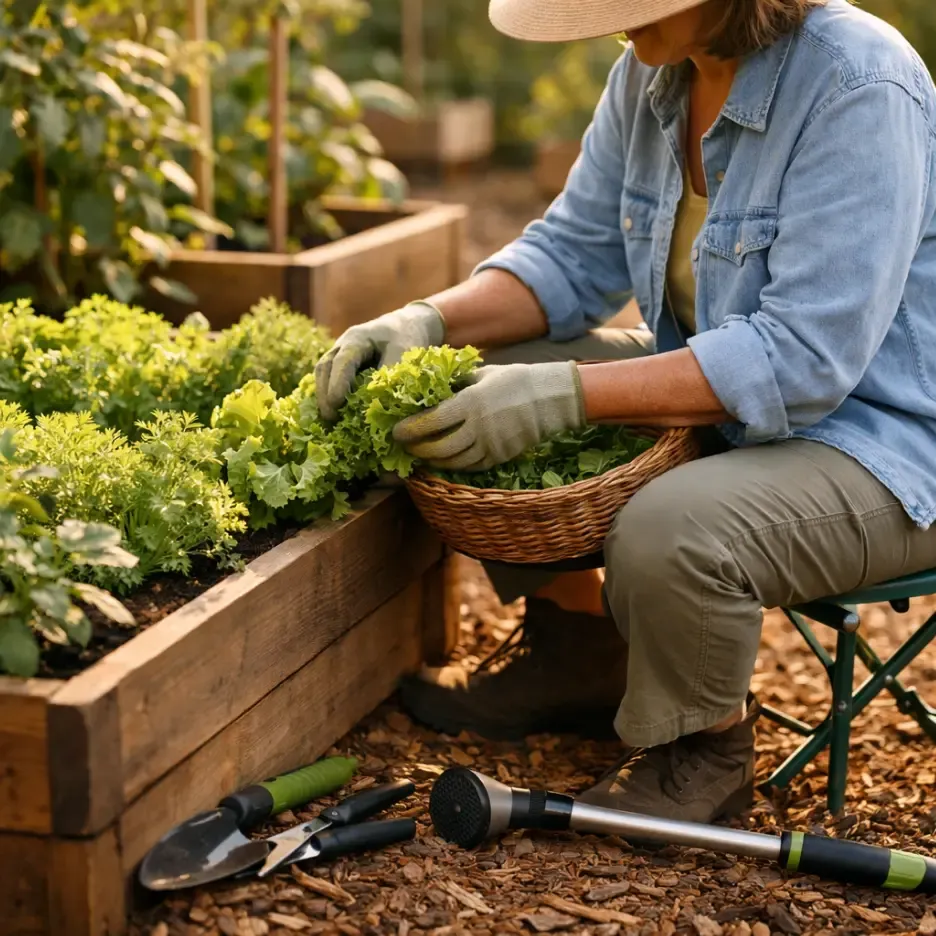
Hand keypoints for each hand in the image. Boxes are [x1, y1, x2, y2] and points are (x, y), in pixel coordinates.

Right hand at [315, 301, 444, 420]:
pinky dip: (328, 395)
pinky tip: (333, 413)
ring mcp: (339, 353)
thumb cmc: (406, 337)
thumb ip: (389, 375)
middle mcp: (343, 345)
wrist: (407, 325)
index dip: (338, 382)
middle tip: (329, 418)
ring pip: (323, 373)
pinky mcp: (342, 365)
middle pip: (324, 367)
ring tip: (329, 419)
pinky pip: (328, 379)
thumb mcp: (403, 353)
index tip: (336, 404)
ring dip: (323, 396)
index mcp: (357, 338)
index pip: (342, 361)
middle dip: (324, 393)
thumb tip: (376, 403)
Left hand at [393, 361, 584, 470]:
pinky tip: (445, 460)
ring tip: (421, 455)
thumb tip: (431, 388)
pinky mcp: (501, 457)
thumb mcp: (483, 373)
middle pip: (439, 447)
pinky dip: (454, 465)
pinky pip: (471, 467)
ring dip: (433, 460)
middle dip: (417, 449)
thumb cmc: (516, 379)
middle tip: (405, 446)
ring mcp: (491, 445)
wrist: (552, 398)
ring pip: (454, 461)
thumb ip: (457, 383)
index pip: (432, 421)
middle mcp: (479, 427)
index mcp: (471, 402)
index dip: (410, 429)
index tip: (396, 431)